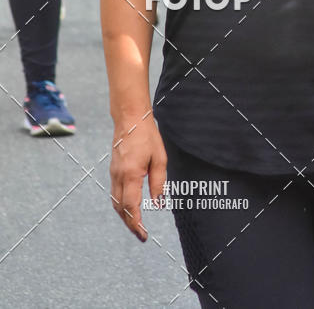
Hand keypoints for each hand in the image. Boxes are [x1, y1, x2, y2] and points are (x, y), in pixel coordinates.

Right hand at [110, 115, 167, 241]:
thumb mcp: (160, 158)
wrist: (130, 119)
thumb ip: (158, 182)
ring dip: (124, 216)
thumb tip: (158, 203)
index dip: (137, 223)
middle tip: (141, 235)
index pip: (131, 207)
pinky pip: (115, 193)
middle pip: (120, 209)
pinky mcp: (113, 171)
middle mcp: (118, 177)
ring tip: (136, 224)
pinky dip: (121, 205)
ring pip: (115, 202)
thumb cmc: (147, 136)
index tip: (143, 235)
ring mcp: (113, 174)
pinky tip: (129, 208)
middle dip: (130, 224)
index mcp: (131, 174)